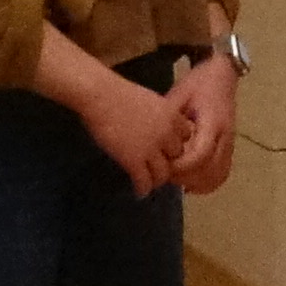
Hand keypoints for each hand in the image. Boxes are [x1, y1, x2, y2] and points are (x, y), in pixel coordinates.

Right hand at [72, 64, 184, 200]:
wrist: (100, 96)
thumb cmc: (118, 93)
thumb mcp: (149, 99)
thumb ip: (159, 114)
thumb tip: (157, 125)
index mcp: (171, 115)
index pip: (186, 136)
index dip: (176, 143)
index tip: (169, 149)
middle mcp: (166, 134)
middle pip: (178, 157)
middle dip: (170, 162)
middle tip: (159, 168)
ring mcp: (151, 149)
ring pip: (163, 174)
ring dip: (157, 180)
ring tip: (150, 183)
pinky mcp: (134, 161)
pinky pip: (144, 181)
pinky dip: (142, 189)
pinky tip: (139, 192)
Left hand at [163, 53, 240, 196]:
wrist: (222, 75)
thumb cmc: (199, 83)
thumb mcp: (179, 95)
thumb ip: (168, 120)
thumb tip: (151, 143)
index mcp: (213, 122)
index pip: (200, 155)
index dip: (181, 166)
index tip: (163, 165)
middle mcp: (226, 137)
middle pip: (210, 170)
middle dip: (186, 177)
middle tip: (164, 173)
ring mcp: (230, 144)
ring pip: (218, 175)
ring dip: (197, 182)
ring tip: (176, 178)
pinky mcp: (229, 148)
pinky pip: (222, 173)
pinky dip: (207, 182)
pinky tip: (190, 183)